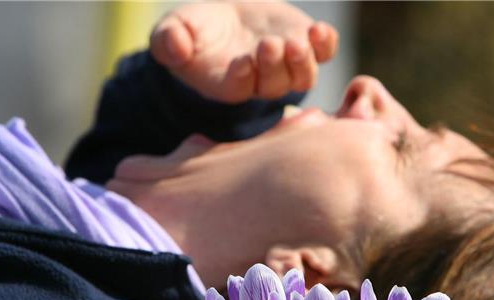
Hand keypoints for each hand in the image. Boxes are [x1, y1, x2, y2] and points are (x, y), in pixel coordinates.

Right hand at [150, 2, 338, 103]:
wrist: (225, 16)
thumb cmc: (194, 30)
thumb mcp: (172, 31)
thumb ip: (168, 42)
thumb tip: (174, 47)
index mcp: (228, 85)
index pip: (239, 89)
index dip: (242, 78)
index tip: (241, 61)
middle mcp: (261, 82)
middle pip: (273, 85)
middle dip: (272, 66)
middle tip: (268, 45)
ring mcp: (287, 66)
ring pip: (301, 75)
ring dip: (302, 61)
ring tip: (298, 42)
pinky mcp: (306, 46)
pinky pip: (323, 53)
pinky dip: (325, 44)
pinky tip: (319, 31)